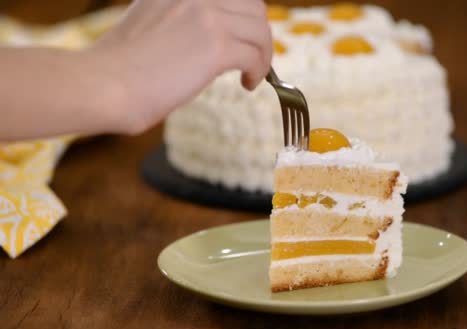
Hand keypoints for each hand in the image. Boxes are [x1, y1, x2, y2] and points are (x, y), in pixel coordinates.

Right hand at [91, 0, 271, 133]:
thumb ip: (181, 18)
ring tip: (252, 74)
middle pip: (254, 6)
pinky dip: (258, 71)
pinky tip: (247, 84)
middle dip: (258, 33)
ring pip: (260, 29)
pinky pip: (256, 54)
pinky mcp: (216, 45)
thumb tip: (210, 37)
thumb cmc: (121, 66)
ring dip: (263, 54)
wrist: (104, 84)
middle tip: (252, 57)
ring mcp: (207, 16)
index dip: (244, 14)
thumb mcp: (150, 21)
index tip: (243, 36)